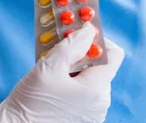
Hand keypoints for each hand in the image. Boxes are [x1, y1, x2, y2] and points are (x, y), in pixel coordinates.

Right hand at [0, 23, 124, 122]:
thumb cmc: (31, 102)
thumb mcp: (50, 66)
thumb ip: (73, 44)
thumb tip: (89, 30)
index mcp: (97, 90)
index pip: (114, 55)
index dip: (99, 40)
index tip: (80, 35)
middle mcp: (101, 103)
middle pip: (102, 65)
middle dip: (83, 52)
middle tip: (62, 46)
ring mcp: (93, 112)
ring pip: (92, 77)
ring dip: (76, 65)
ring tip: (55, 63)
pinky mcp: (84, 117)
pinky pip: (85, 91)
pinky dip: (74, 80)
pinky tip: (56, 78)